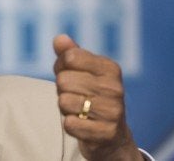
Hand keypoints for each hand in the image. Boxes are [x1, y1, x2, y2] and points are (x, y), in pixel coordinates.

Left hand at [53, 34, 142, 159]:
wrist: (111, 135)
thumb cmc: (91, 97)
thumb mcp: (83, 72)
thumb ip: (70, 54)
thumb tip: (59, 39)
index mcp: (110, 68)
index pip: (70, 58)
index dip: (62, 67)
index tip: (72, 76)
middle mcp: (114, 88)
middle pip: (63, 80)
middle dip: (62, 90)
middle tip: (76, 97)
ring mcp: (112, 111)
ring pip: (64, 101)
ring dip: (65, 108)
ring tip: (80, 111)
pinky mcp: (105, 132)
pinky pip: (69, 124)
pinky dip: (70, 125)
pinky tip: (83, 125)